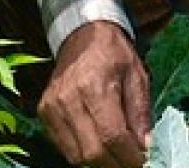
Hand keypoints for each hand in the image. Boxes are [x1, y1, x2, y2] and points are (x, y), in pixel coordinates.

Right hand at [39, 20, 150, 167]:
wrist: (81, 34)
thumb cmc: (114, 53)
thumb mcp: (137, 76)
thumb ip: (141, 113)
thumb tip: (146, 148)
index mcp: (95, 86)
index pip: (111, 136)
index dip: (129, 157)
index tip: (144, 162)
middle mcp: (68, 99)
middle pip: (92, 152)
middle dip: (115, 164)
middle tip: (132, 163)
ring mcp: (51, 108)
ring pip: (76, 155)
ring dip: (100, 162)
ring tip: (118, 154)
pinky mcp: (43, 113)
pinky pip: (64, 147)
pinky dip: (83, 152)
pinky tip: (98, 143)